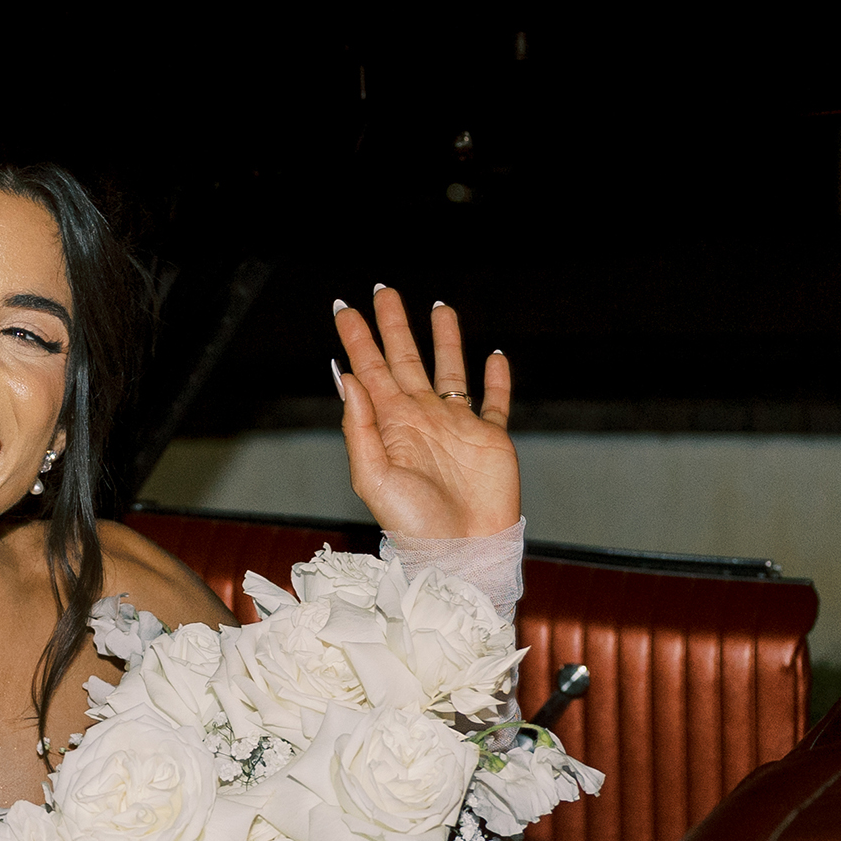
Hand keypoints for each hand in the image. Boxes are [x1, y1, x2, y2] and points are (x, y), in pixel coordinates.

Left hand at [334, 284, 518, 540]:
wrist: (460, 551)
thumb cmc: (412, 524)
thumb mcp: (373, 476)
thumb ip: (359, 426)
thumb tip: (345, 375)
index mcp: (389, 424)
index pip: (368, 370)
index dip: (356, 338)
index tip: (342, 306)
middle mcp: (421, 417)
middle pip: (405, 358)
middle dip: (394, 325)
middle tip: (385, 289)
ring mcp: (456, 426)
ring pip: (450, 370)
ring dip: (445, 340)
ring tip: (440, 308)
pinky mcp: (490, 438)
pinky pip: (494, 401)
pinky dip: (497, 379)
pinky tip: (495, 356)